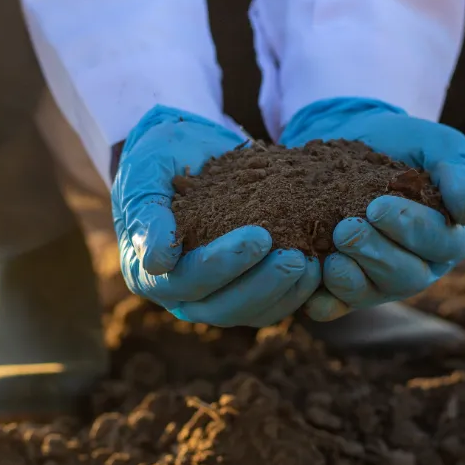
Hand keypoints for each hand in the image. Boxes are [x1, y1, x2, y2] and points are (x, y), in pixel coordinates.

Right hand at [112, 106, 319, 326]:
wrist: (188, 151)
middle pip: (220, 307)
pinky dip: (296, 293)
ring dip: (284, 293)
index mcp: (148, 270)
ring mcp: (212, 298)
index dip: (222, 264)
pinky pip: (270, 306)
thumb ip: (147, 215)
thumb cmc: (161, 159)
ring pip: (250, 313)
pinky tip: (319, 267)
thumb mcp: (146, 174)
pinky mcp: (243, 293)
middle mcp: (179, 294)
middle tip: (295, 259)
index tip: (260, 237)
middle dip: (261, 285)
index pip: (186, 279)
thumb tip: (157, 262)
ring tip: (311, 263)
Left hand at [280, 98, 464, 321]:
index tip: (377, 206)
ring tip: (330, 254)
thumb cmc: (404, 147)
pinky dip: (323, 302)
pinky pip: (335, 307)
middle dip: (375, 254)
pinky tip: (310, 289)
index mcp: (446, 237)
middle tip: (346, 229)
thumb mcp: (439, 147)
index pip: (440, 244)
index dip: (410, 229)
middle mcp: (417, 266)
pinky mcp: (344, 289)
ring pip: (371, 294)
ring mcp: (380, 281)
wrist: (352, 141)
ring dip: (349, 278)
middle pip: (406, 277)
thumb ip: (460, 173)